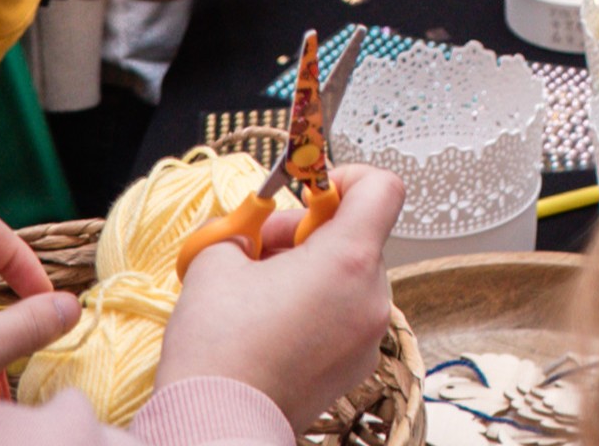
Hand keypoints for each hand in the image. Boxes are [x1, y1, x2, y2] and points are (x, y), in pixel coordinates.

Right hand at [164, 165, 404, 425]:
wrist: (216, 425)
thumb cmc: (218, 349)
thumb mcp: (216, 260)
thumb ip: (243, 228)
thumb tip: (251, 228)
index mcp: (348, 261)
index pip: (383, 189)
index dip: (347, 177)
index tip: (310, 193)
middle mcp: (372, 298)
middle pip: (359, 236)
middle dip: (310, 233)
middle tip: (263, 248)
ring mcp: (368, 337)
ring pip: (351, 278)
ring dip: (312, 271)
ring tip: (260, 292)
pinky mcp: (355, 367)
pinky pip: (346, 316)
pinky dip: (318, 308)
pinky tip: (272, 325)